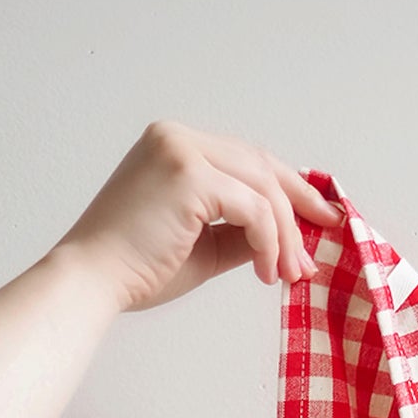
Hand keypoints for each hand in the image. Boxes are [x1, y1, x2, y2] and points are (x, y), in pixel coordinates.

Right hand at [47, 119, 345, 315]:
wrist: (94, 280)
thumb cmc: (139, 268)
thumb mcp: (205, 245)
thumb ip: (244, 231)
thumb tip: (291, 241)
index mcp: (175, 145)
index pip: (248, 159)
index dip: (290, 188)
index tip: (320, 218)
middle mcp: (177, 137)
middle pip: (262, 165)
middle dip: (300, 207)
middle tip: (323, 241)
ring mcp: (182, 150)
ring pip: (265, 188)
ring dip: (286, 237)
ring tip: (289, 275)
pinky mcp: (189, 175)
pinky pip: (255, 209)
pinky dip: (269, 243)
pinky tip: (265, 273)